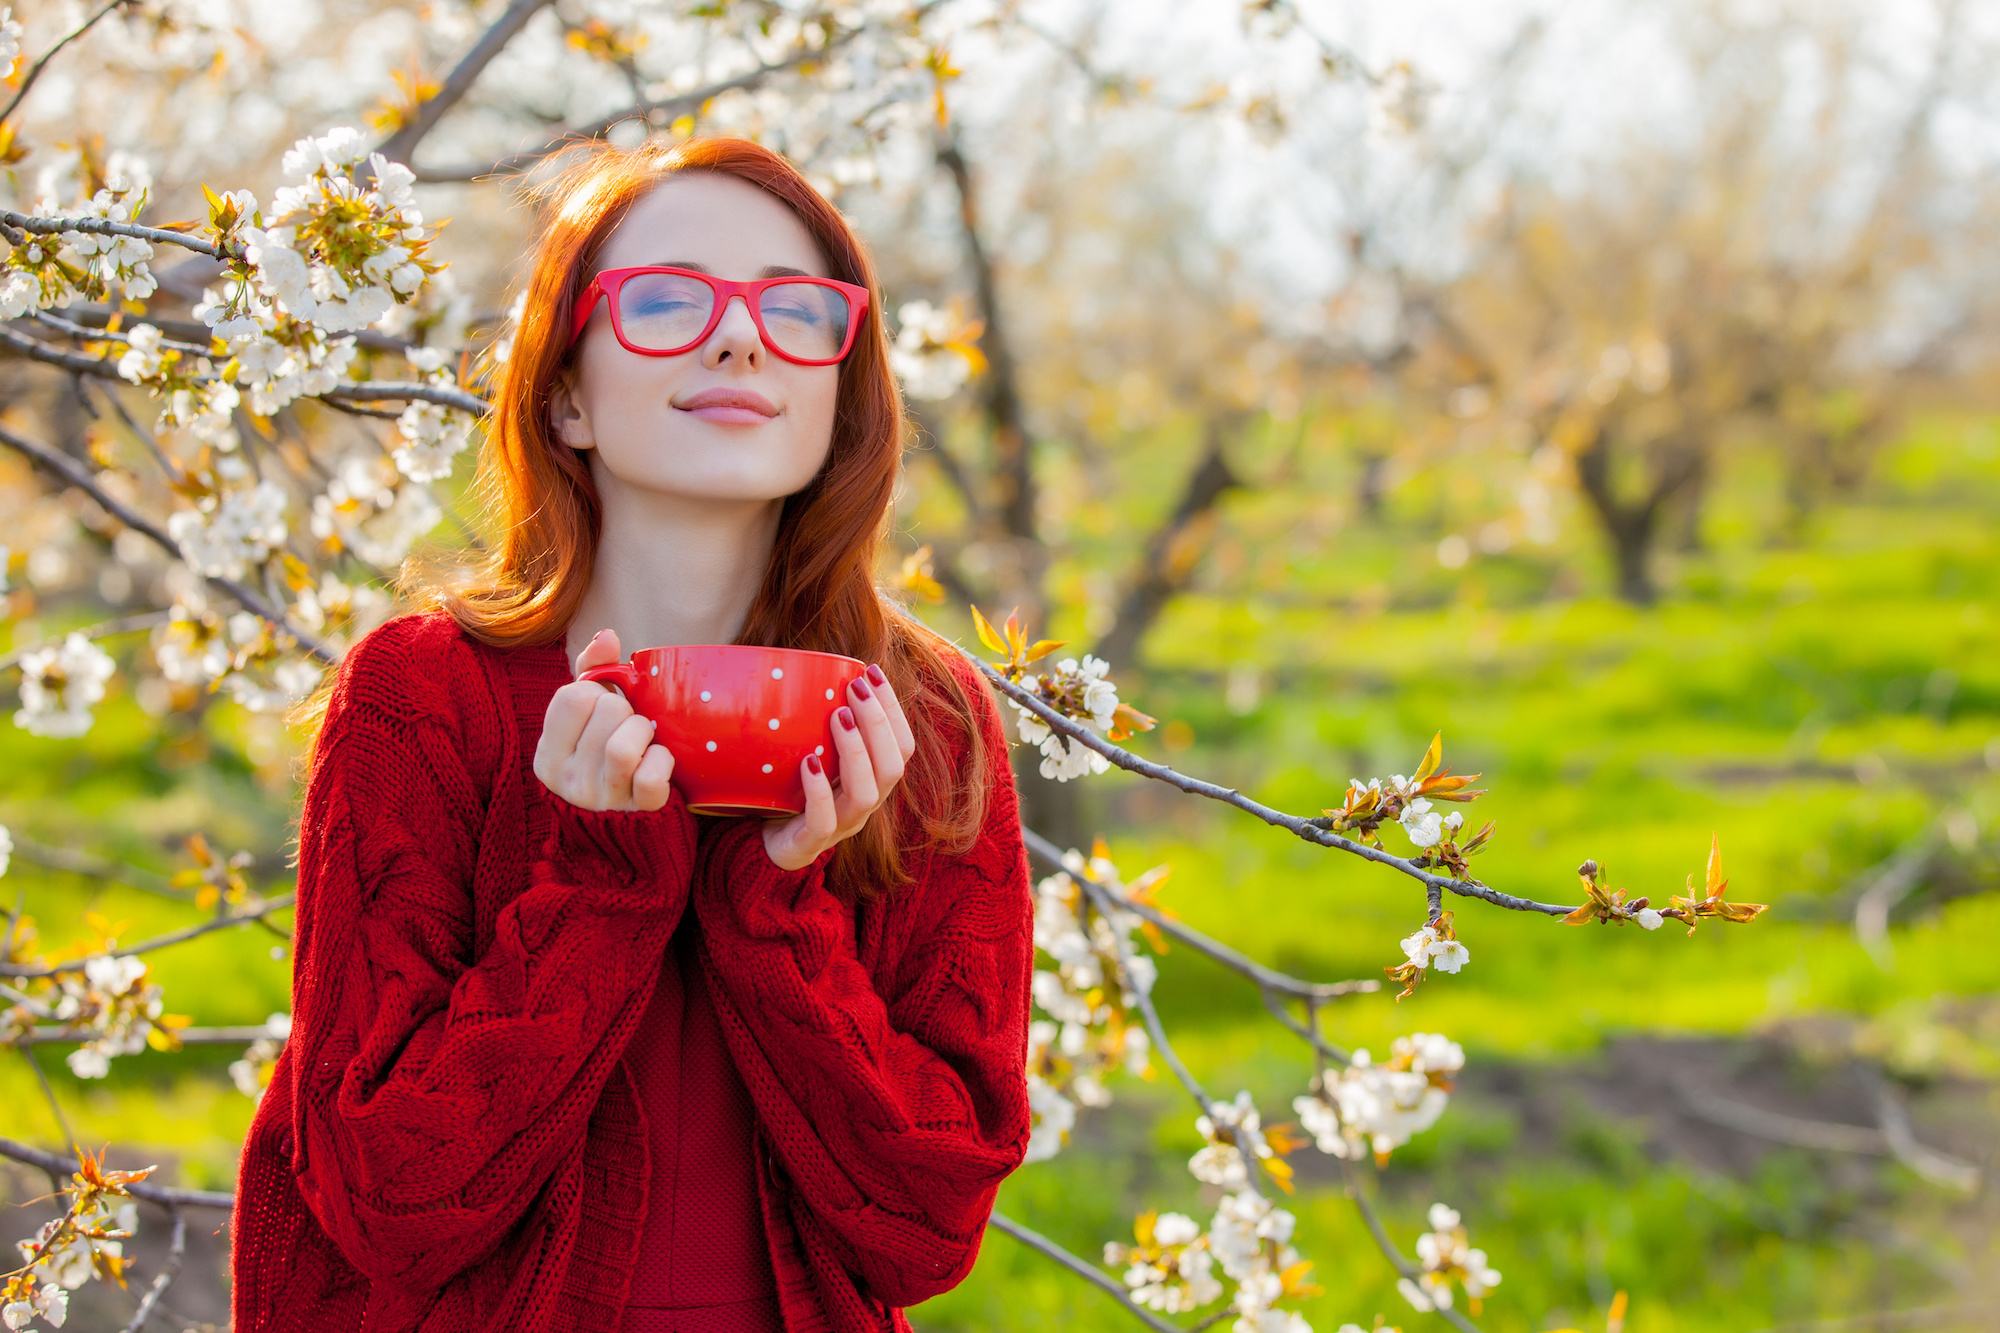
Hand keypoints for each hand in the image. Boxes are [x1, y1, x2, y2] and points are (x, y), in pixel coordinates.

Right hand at [533, 628, 676, 811]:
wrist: (627, 826)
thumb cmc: (605, 756)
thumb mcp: (588, 719)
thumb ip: (591, 672)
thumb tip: (607, 635)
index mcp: (548, 754)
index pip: (573, 696)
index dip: (597, 693)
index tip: (602, 709)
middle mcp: (567, 781)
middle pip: (607, 712)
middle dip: (626, 712)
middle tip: (629, 728)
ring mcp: (601, 801)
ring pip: (624, 745)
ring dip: (645, 733)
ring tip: (646, 741)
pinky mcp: (638, 814)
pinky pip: (652, 776)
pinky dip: (663, 762)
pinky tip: (660, 762)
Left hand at [762, 663, 915, 870]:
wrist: (761, 845)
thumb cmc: (790, 792)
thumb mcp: (812, 753)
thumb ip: (821, 724)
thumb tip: (812, 669)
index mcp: (872, 782)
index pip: (901, 746)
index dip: (894, 709)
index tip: (872, 672)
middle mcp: (864, 805)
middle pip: (892, 767)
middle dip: (879, 722)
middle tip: (855, 687)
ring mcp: (840, 827)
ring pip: (866, 793)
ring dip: (856, 750)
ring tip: (839, 716)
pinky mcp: (809, 843)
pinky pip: (823, 820)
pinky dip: (818, 790)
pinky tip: (809, 762)